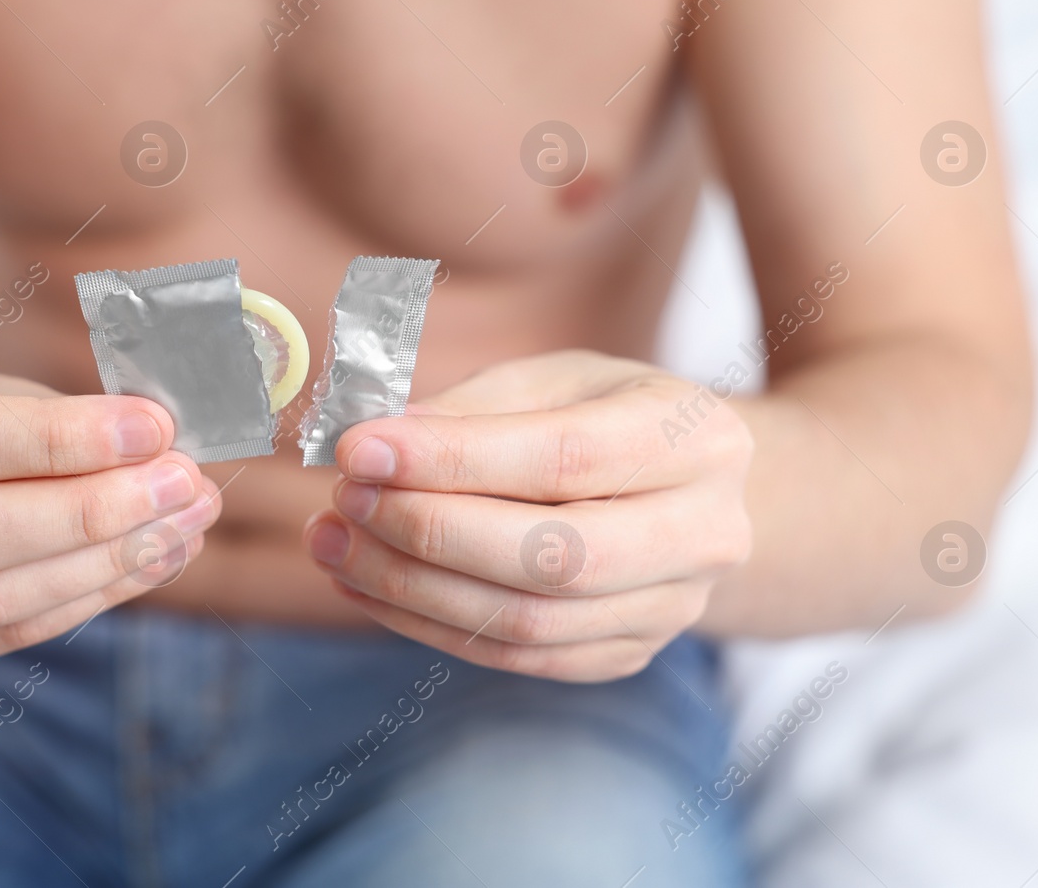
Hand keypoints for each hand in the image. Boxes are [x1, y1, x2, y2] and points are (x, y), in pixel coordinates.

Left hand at [301, 350, 751, 681]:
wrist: (694, 490)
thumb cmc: (610, 415)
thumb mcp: (557, 379)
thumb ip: (474, 409)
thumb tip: (378, 444)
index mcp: (696, 437)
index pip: (564, 458)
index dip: (453, 458)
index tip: (359, 449)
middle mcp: (704, 532)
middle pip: (554, 557)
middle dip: (429, 532)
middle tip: (344, 498)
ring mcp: (672, 608)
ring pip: (528, 623)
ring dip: (411, 588)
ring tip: (333, 543)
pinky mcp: (628, 654)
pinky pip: (517, 659)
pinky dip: (428, 625)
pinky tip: (364, 585)